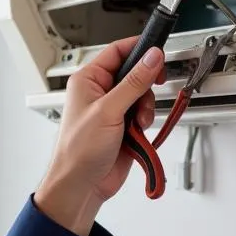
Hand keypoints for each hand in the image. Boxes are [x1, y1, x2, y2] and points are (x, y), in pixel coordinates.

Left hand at [35, 37, 165, 235]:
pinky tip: (139, 133)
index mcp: (89, 80)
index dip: (139, 49)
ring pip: (142, 96)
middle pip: (135, 74)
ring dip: (146, 108)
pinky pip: (143, 115)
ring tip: (139, 123)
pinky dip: (146, 123)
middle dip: (145, 86)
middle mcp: (100, 92)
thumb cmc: (78, 150)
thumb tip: (151, 58)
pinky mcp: (124, 127)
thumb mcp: (109, 110)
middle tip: (154, 88)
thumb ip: (134, 82)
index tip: (158, 52)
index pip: (117, 51)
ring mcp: (113, 110)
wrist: (82, 186)